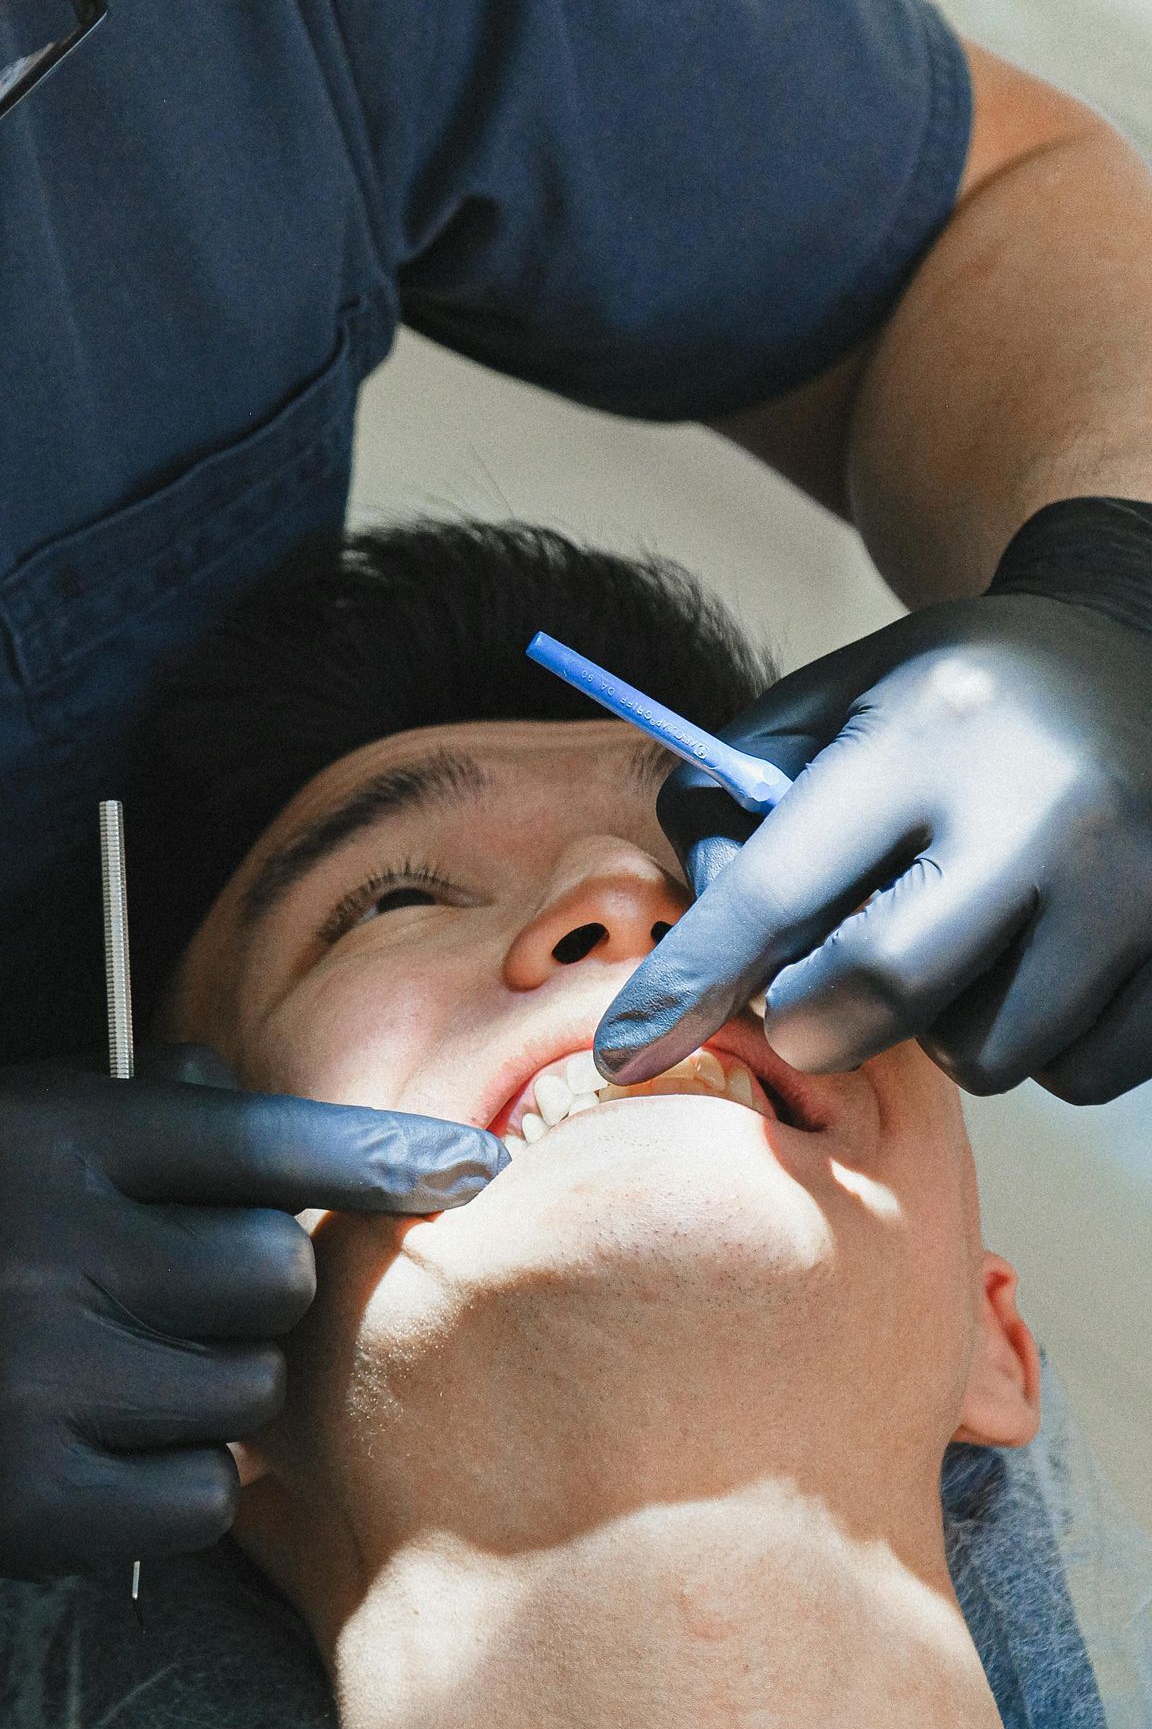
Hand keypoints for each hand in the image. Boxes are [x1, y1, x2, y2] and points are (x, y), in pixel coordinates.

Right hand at [0, 1055, 503, 1599]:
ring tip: (128, 1372)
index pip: (251, 1137)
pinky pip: (196, 1499)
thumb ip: (153, 1117)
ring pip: (246, 1397)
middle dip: (259, 1292)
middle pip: (270, 1276)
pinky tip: (102, 1449)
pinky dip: (178, 1483)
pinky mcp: (20, 1504)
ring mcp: (20, 1386)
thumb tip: (333, 1136)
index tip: (470, 1166)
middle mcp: (26, 1250)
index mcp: (32, 1134)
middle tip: (187, 1297)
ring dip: (221, 1392)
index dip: (374, 1153)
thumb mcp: (4, 1128)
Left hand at [596, 571, 1151, 1101]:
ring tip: (958, 946)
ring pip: (988, 1053)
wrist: (1141, 654)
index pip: (781, 888)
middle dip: (813, 1021)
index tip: (627, 1046)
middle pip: (882, 992)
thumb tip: (692, 946)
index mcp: (932, 734)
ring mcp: (1137, 884)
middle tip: (802, 1005)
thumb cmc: (955, 699)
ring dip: (944, 1030)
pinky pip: (1080, 1074)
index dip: (693, 980)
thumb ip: (736, 799)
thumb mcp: (835, 698)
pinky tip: (1038, 968)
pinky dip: (1041, 1046)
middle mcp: (1044, 807)